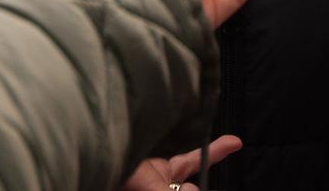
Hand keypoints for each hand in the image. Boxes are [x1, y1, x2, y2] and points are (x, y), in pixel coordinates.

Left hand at [121, 135, 240, 190]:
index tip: (237, 142)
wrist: (91, 182)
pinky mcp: (149, 189)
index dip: (218, 149)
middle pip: (191, 186)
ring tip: (155, 185)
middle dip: (192, 186)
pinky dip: (177, 190)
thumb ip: (168, 188)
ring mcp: (157, 187)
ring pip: (182, 189)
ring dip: (181, 188)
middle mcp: (164, 185)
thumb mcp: (142, 179)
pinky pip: (173, 190)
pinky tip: (169, 187)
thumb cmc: (112, 172)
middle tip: (182, 186)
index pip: (197, 159)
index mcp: (164, 171)